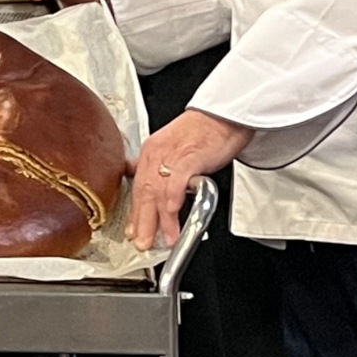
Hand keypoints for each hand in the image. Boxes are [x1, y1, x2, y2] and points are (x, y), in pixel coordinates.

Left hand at [126, 110, 252, 248]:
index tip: (133, 230)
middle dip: (142, 222)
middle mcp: (157, 153)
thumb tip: (149, 181)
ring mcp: (172, 155)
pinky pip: (178, 179)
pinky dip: (173, 197)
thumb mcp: (172, 146)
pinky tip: (172, 212)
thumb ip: (160, 166)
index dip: (135, 212)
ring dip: (162, 219)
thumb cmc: (202, 130)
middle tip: (142, 243)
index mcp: (151, 152)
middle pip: (144, 192)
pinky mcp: (190, 155)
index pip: (138, 187)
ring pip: (160, 190)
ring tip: (165, 238)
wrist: (223, 114)